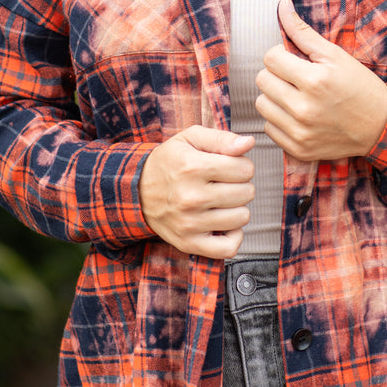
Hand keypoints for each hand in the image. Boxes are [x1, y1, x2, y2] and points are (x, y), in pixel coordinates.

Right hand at [138, 126, 254, 259]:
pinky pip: (228, 248)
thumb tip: (249, 143)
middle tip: (222, 183)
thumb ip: (222, 139)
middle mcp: (191, 197)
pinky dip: (233, 236)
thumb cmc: (171, 162)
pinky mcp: (188, 243)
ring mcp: (189, 223)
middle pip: (246, 193)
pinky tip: (223, 223)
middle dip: (240, 185)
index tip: (228, 166)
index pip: (244, 169)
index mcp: (192, 167)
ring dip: (236, 208)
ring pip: (241, 217)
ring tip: (220, 201)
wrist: (137, 191)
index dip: (241, 165)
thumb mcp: (191, 138)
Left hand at [255, 0, 386, 161]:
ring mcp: (300, 132)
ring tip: (296, 95)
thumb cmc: (359, 86)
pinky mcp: (298, 149)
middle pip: (262, 81)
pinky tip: (298, 115)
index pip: (270, 58)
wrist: (381, 126)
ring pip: (262, 105)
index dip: (282, 55)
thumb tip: (282, 4)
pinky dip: (279, 120)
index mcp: (314, 80)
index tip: (296, 61)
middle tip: (296, 77)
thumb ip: (303, 32)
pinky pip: (269, 128)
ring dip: (275, 97)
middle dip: (276, 74)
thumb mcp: (335, 55)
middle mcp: (304, 109)